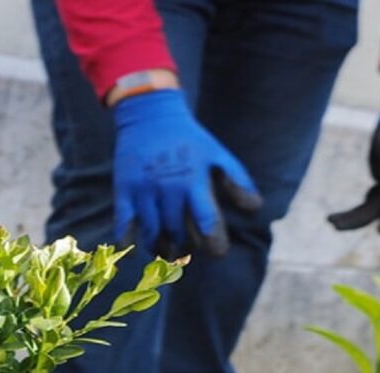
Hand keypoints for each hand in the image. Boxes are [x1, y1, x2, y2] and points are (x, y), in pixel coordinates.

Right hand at [112, 89, 260, 258]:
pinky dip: (129, 243)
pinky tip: (136, 251)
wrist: (150, 114)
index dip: (215, 243)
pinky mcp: (124, 191)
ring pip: (153, 233)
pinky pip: (124, 226)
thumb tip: (256, 208)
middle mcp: (169, 187)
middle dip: (187, 246)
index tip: (218, 252)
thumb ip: (237, 181)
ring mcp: (144, 190)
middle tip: (189, 249)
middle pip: (179, 232)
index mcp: (194, 180)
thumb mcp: (217, 154)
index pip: (207, 221)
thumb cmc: (188, 139)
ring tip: (168, 250)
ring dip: (162, 248)